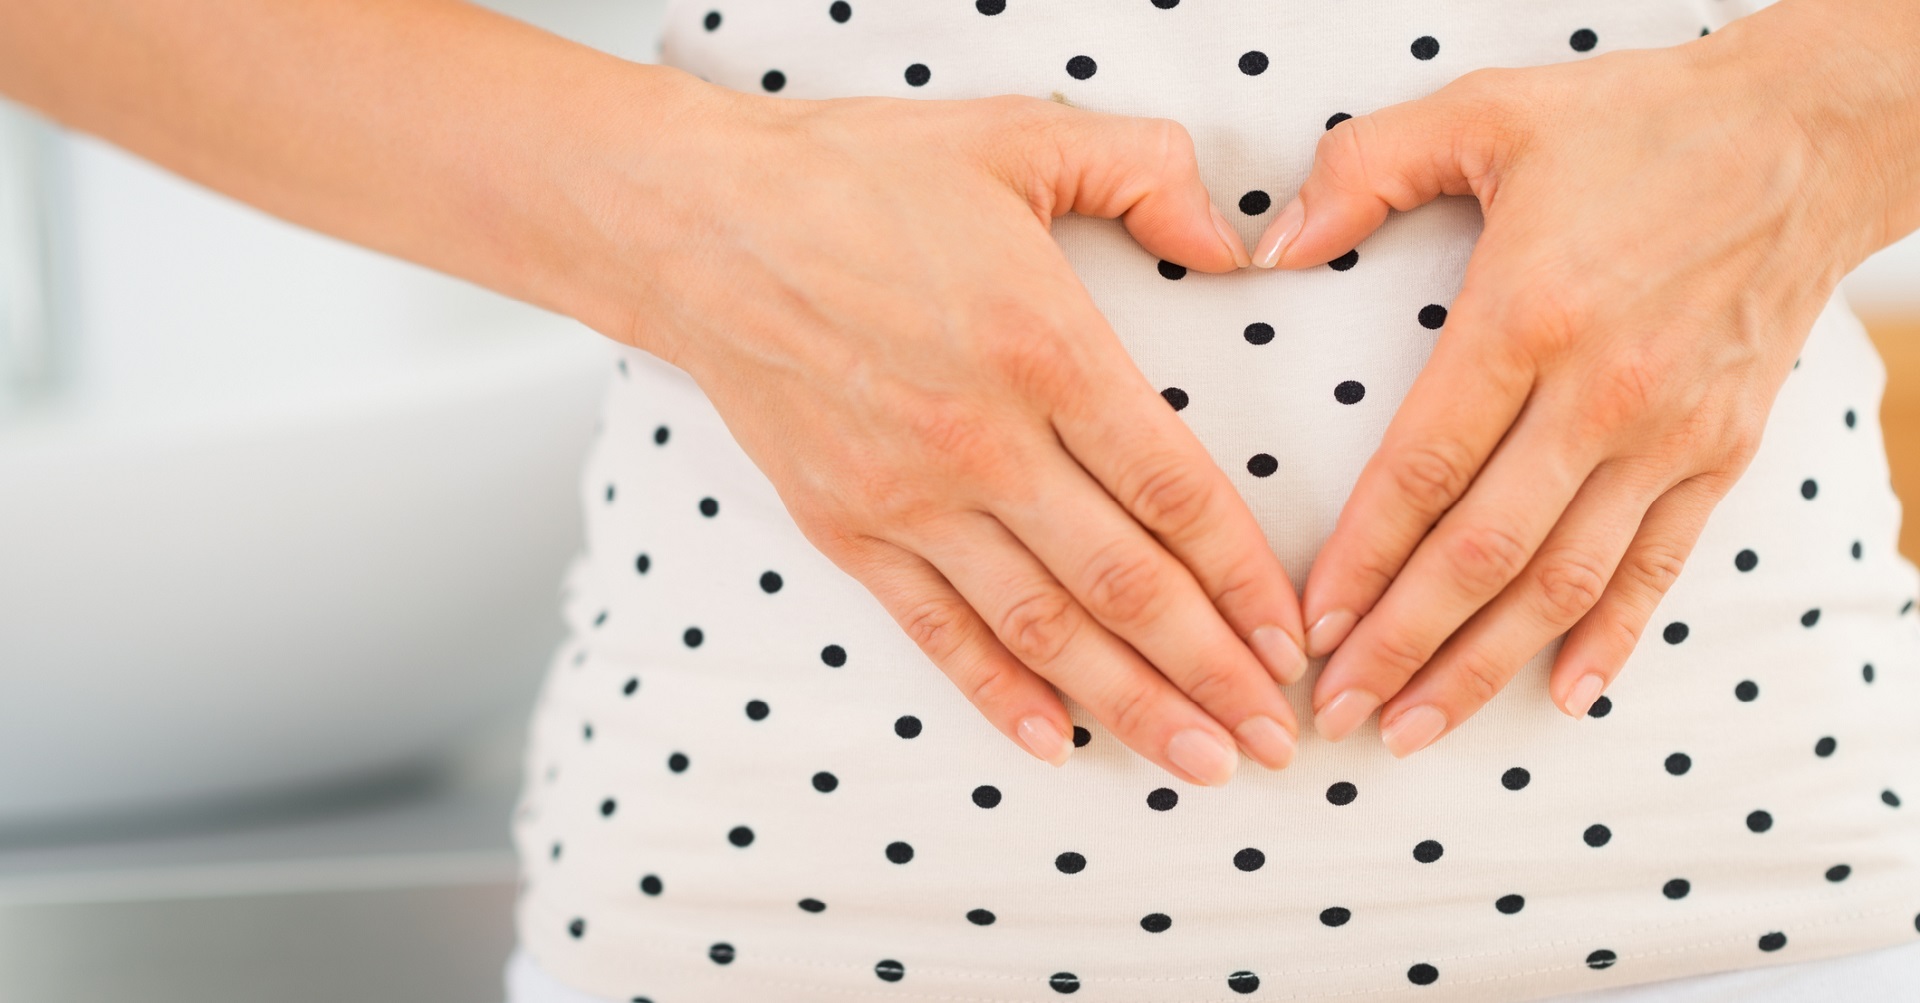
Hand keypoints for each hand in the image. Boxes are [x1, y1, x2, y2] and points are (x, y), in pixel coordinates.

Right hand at [628, 81, 1309, 783]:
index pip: (1174, 490)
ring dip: (1131, 704)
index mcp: (1044, 348)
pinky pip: (936, 631)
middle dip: (1213, 671)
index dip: (1244, 577)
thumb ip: (1146, 171)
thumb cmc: (855, 178)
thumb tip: (1229, 238)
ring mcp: (909, 498)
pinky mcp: (846, 528)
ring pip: (1043, 627)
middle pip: (1125, 583)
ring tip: (1200, 760)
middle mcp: (983, 443)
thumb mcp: (1018, 136)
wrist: (699, 226)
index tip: (1291, 635)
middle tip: (1276, 737)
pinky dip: (998, 693)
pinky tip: (1055, 741)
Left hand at [1246, 13, 1895, 756]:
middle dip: (1402, 645)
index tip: (1309, 626)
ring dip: (1485, 665)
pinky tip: (1565, 693)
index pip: (1423, 468)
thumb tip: (1269, 246)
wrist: (1805, 134)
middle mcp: (1600, 392)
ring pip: (1564, 581)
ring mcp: (1669, 432)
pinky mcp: (1721, 450)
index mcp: (1527, 315)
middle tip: (1336, 713)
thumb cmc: (1635, 123)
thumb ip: (1364, 169)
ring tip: (1415, 727)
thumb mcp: (1484, 112)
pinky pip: (1659, 565)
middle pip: (1483, 552)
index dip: (1360, 559)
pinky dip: (1613, 636)